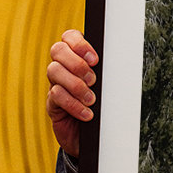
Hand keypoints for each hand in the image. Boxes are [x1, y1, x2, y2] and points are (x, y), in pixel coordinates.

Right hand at [46, 30, 98, 156]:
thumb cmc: (105, 105)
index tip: (95, 59)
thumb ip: (108, 71)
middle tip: (93, 80)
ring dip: (75, 85)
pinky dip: (73, 104)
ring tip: (91, 99)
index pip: (69, 36)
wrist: (95, 136)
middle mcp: (63, 67)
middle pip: (57, 50)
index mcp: (77, 56)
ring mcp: (55, 83)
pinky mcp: (52, 103)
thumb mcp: (108, 85)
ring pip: (54, 71)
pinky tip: (87, 113)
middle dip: (77, 63)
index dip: (79, 44)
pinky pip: (55, 95)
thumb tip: (120, 60)